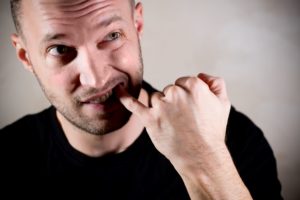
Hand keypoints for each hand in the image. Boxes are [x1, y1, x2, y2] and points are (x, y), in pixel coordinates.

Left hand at [116, 73, 251, 198]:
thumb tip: (201, 75)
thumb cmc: (212, 130)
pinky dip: (124, 97)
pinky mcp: (149, 119)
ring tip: (174, 123)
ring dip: (162, 107)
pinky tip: (118, 91)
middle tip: (185, 119)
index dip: (188, 96)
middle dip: (176, 101)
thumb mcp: (223, 103)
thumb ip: (215, 82)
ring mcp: (161, 106)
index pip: (184, 82)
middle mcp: (176, 93)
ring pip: (157, 98)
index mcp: (193, 86)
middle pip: (170, 89)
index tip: (192, 109)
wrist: (201, 156)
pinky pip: (134, 105)